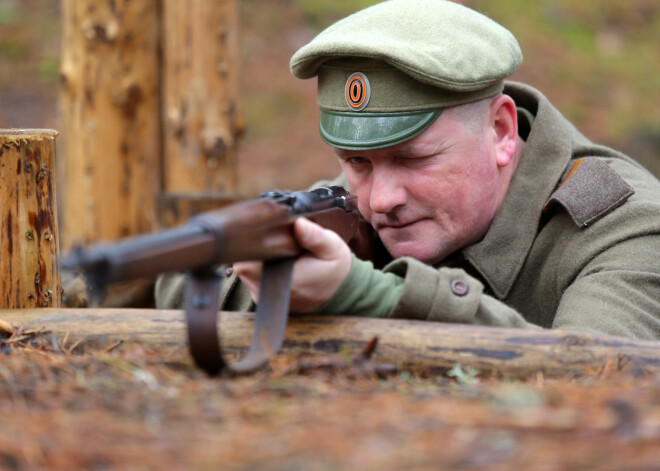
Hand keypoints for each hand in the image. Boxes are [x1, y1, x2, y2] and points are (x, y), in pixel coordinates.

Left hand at [234, 217, 352, 312]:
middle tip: (276, 238)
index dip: (253, 243)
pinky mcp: (260, 295)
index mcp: (285, 280)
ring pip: (246, 266)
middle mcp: (269, 292)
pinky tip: (274, 259)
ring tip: (277, 248)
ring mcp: (262, 295)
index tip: (267, 232)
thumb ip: (315, 236)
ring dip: (257, 256)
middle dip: (256, 247)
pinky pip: (250, 275)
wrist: (336, 291)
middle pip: (244, 261)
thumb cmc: (334, 268)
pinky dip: (258, 265)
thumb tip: (298, 223)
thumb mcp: (332, 248)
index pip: (250, 260)